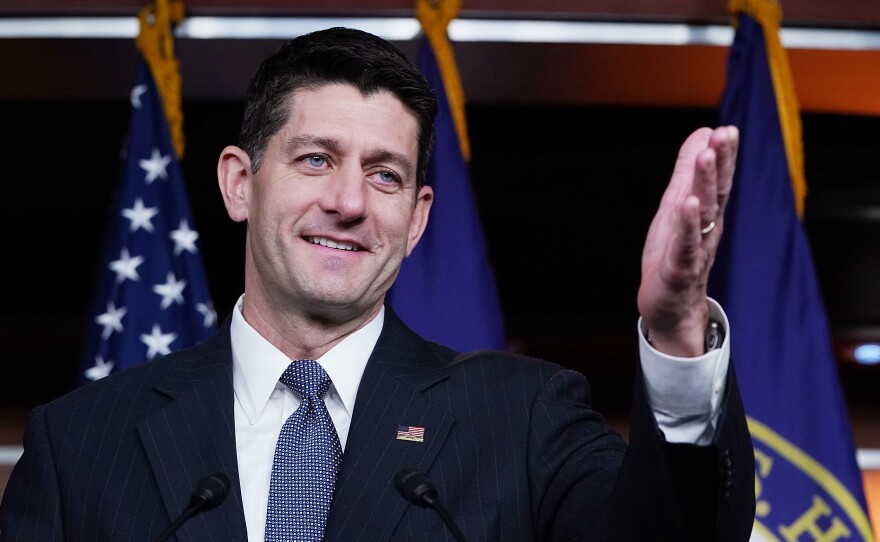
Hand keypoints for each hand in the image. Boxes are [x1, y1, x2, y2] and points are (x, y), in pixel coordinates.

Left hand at [637, 126, 737, 356]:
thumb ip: (688, 172)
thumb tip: (702, 133)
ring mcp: (695, 250)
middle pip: (717, 193)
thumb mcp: (677, 208)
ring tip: (706, 157)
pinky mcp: (679, 270)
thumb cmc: (674, 256)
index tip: (728, 129)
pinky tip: (688, 204)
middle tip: (725, 133)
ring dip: (705, 185)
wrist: (671, 309)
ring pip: (703, 214)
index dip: (724, 155)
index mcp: (706, 215)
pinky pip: (686, 245)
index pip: (719, 181)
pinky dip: (687, 224)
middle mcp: (706, 230)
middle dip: (721, 162)